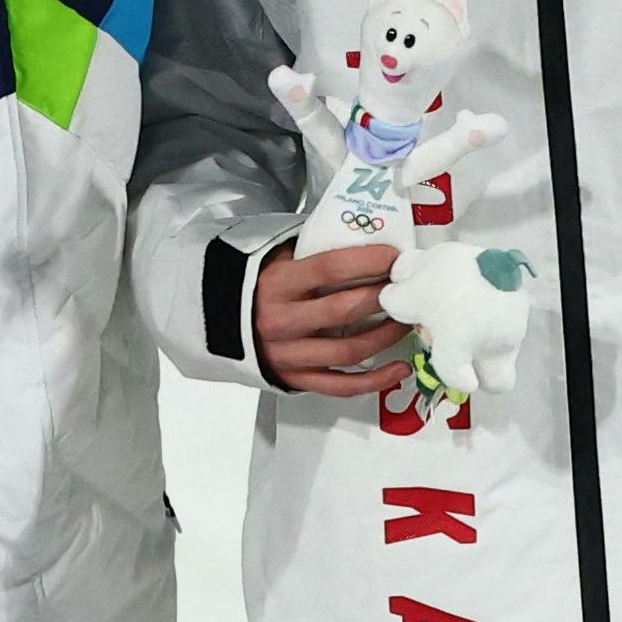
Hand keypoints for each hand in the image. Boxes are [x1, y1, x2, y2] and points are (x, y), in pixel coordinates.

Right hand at [252, 241, 412, 397]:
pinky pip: (341, 385)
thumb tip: (364, 236)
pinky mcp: (296, 379)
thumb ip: (311, 250)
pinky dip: (375, 380)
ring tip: (404, 321)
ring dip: (385, 336)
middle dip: (383, 298)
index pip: (329, 269)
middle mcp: (281, 321)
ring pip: (349, 350)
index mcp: (276, 285)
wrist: (216, 321)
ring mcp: (288, 354)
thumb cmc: (257, 286)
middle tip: (404, 289)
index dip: (368, 261)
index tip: (393, 257)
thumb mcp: (275, 258)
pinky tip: (398, 368)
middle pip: (344, 311)